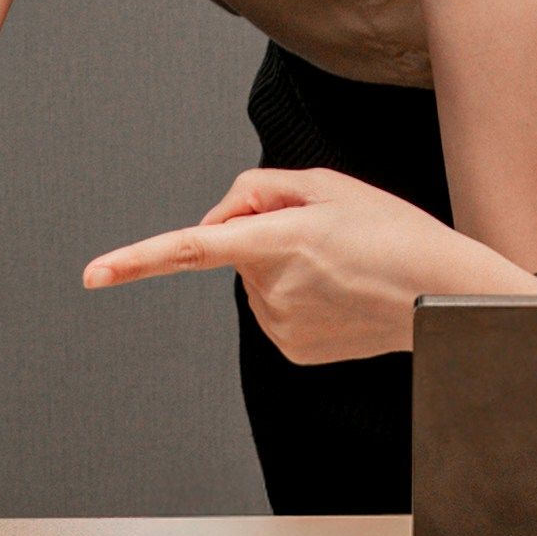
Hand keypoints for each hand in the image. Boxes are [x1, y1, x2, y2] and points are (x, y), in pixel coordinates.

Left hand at [85, 166, 536, 365]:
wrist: (442, 293)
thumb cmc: (392, 232)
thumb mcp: (327, 184)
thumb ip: (259, 189)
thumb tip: (221, 222)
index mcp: (278, 240)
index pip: (190, 248)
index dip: (136, 260)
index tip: (94, 274)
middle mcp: (272, 288)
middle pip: (236, 248)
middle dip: (262, 233)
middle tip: (324, 231)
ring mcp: (281, 325)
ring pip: (254, 281)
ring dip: (282, 266)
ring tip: (339, 263)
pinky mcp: (293, 350)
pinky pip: (274, 310)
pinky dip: (296, 296)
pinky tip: (337, 293)